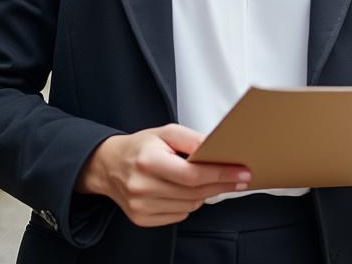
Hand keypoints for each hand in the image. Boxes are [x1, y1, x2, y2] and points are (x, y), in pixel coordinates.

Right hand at [75, 124, 249, 226]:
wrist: (109, 166)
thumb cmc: (141, 147)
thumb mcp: (166, 132)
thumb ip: (192, 139)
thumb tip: (217, 148)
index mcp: (148, 161)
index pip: (192, 174)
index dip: (220, 174)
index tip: (242, 172)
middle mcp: (141, 186)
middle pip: (193, 192)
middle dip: (221, 185)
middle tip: (240, 178)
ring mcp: (140, 206)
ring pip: (189, 206)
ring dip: (204, 195)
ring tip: (207, 181)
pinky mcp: (141, 219)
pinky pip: (178, 216)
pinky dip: (188, 205)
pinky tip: (185, 191)